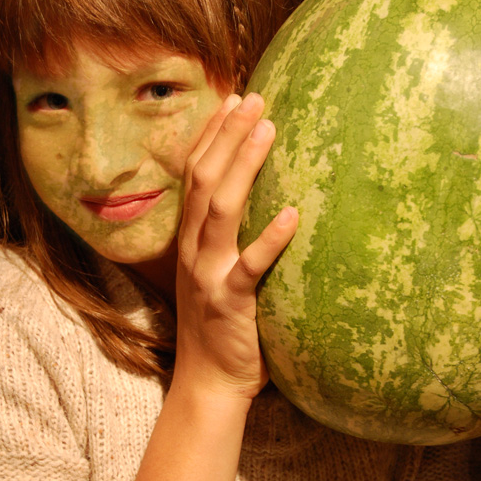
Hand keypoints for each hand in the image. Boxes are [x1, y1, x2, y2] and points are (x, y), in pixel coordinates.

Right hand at [174, 92, 297, 400]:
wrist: (207, 382)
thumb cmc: (219, 325)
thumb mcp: (213, 273)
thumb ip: (224, 239)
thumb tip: (260, 201)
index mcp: (189, 240)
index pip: (194, 176)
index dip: (211, 136)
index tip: (233, 100)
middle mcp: (192, 250)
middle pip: (205, 181)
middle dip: (228, 136)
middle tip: (255, 99)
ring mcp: (207, 275)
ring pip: (219, 210)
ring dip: (243, 166)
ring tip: (268, 131)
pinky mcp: (228, 302)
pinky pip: (248, 267)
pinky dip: (269, 240)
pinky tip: (292, 214)